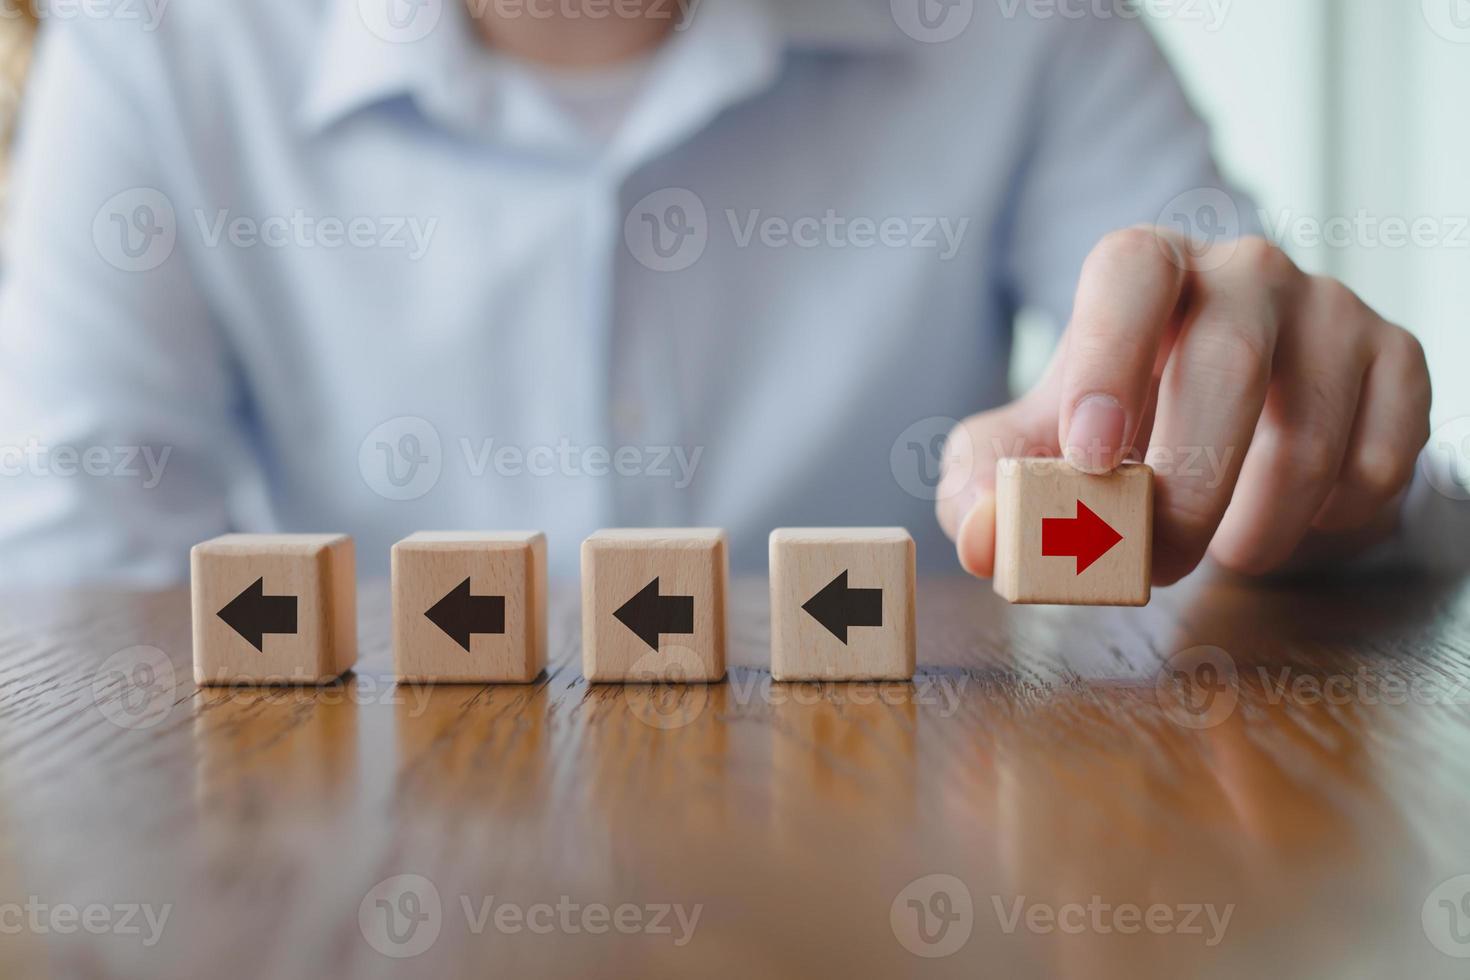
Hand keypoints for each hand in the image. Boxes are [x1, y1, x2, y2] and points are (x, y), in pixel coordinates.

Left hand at [937, 229, 1430, 583]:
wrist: (1216, 416)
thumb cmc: (1108, 425)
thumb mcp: (1026, 450)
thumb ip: (983, 488)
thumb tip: (983, 541)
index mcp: (1142, 267)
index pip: (1129, 273)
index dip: (1108, 360)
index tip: (1091, 458)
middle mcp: (1243, 270)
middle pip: (1226, 362)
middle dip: (1185, 488)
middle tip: (1156, 561)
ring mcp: (1330, 308)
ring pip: (1308, 430)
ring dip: (1258, 523)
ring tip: (1223, 551)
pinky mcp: (1397, 359)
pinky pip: (1377, 460)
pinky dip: (1330, 519)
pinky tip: (1290, 517)